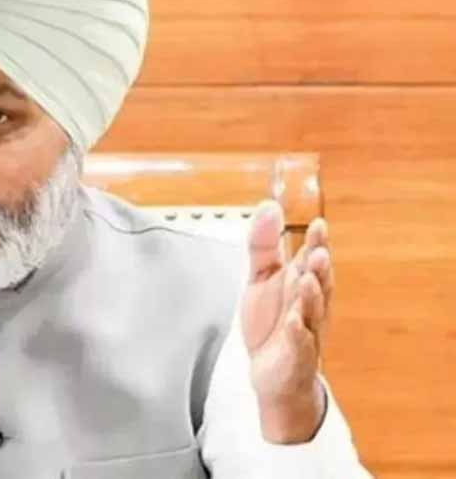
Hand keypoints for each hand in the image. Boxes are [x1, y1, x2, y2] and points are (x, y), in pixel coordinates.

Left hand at [242, 201, 333, 442]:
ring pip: (312, 312)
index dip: (317, 244)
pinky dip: (297, 333)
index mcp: (302, 284)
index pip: (312, 260)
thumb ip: (264, 244)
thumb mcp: (261, 277)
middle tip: (317, 251)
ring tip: (307, 279)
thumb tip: (269, 206)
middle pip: (318, 284)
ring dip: (311, 296)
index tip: (319, 224)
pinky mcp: (296, 356)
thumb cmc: (271, 322)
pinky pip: (299, 344)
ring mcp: (306, 332)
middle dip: (318, 268)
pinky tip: (293, 321)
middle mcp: (310, 306)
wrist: (272, 373)